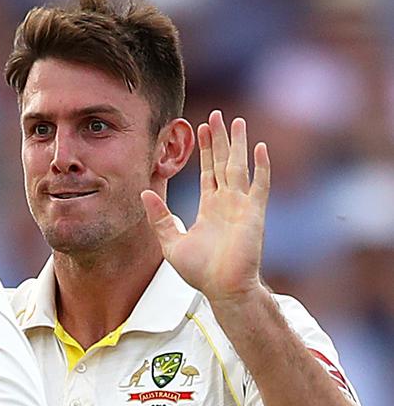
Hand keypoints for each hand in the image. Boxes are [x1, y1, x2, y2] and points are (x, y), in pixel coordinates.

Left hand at [141, 110, 269, 302]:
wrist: (222, 289)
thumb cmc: (200, 272)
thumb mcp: (171, 242)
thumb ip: (159, 217)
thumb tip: (144, 192)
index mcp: (209, 208)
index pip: (207, 171)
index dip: (205, 150)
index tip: (200, 128)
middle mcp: (226, 203)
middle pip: (223, 163)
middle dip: (219, 140)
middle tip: (216, 116)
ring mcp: (241, 206)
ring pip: (239, 167)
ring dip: (238, 144)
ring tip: (236, 121)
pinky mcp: (254, 214)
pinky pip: (259, 185)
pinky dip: (260, 167)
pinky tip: (258, 148)